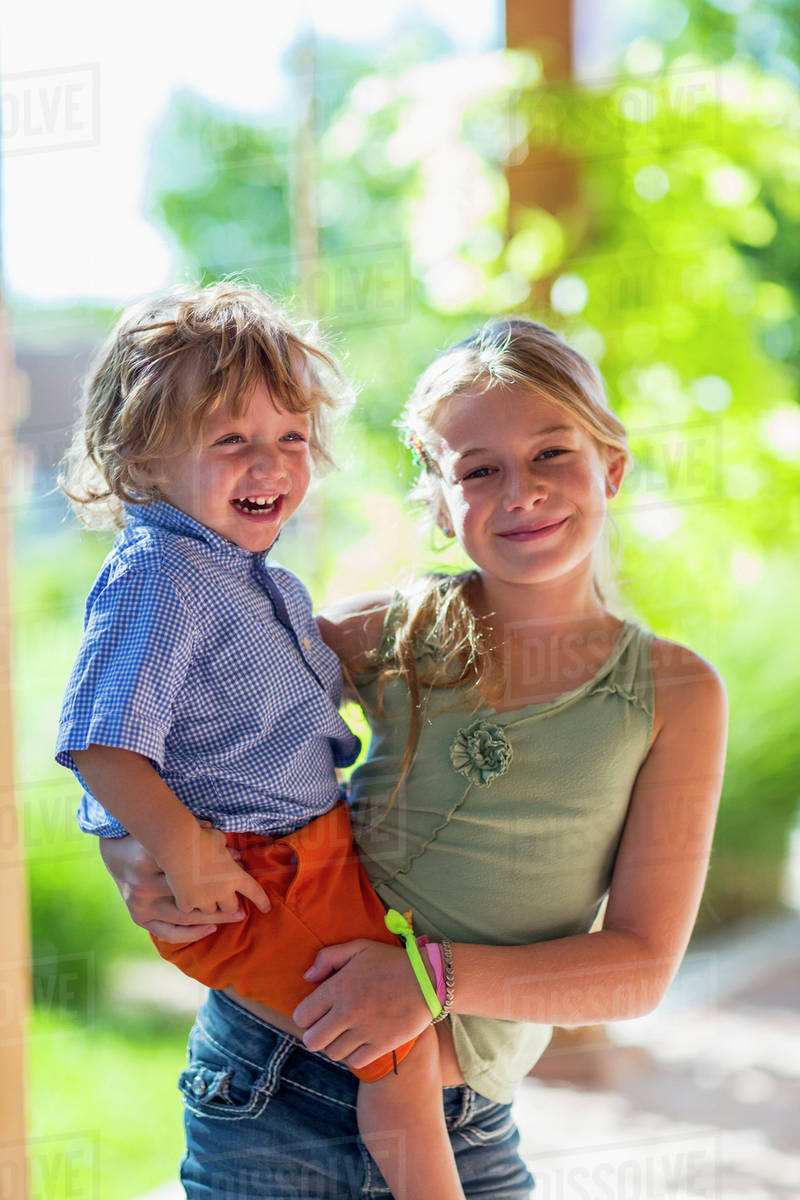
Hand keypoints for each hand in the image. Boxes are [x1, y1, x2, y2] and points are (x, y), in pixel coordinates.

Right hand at [99, 830, 250, 941]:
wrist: (115, 852)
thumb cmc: (151, 839)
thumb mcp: (175, 833)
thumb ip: (203, 840)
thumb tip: (235, 855)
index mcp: (154, 858)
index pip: (196, 869)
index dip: (223, 876)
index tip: (243, 877)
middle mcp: (146, 884)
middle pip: (193, 898)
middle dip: (222, 903)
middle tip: (243, 908)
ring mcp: (141, 903)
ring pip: (185, 916)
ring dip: (212, 918)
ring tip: (234, 918)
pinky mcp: (139, 916)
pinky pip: (167, 932)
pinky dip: (189, 933)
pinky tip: (209, 929)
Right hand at [159, 823, 270, 916]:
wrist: (178, 846)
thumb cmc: (202, 839)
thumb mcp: (221, 841)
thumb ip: (229, 852)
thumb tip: (235, 857)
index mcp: (235, 876)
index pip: (254, 892)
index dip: (262, 901)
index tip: (266, 908)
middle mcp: (222, 891)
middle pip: (231, 908)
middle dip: (228, 903)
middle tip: (223, 897)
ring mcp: (204, 900)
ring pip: (210, 912)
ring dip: (208, 905)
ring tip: (201, 894)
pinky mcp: (186, 903)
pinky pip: (189, 910)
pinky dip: (188, 904)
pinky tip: (183, 894)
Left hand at [292, 939, 431, 1068]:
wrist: (428, 978)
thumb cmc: (390, 961)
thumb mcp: (358, 947)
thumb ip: (327, 958)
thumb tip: (307, 978)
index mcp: (338, 987)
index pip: (302, 1016)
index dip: (306, 1016)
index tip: (316, 1013)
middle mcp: (347, 1012)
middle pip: (312, 1041)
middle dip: (315, 1035)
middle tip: (327, 1027)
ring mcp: (365, 1030)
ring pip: (332, 1053)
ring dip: (336, 1045)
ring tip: (346, 1033)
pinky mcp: (382, 1045)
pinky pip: (355, 1062)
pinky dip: (355, 1055)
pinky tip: (361, 1041)